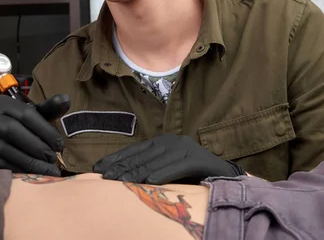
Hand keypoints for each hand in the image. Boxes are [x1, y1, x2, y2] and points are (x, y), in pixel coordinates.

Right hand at [0, 93, 70, 175]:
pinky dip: (11, 169)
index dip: (45, 131)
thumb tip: (67, 99)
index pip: (27, 115)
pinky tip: (25, 175)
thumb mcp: (28, 112)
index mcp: (4, 102)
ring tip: (44, 171)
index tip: (60, 146)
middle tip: (53, 161)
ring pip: (2, 148)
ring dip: (26, 162)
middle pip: (13, 131)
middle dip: (36, 147)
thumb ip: (47, 109)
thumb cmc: (11, 120)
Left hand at [93, 133, 244, 184]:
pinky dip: (162, 174)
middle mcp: (172, 141)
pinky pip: (177, 167)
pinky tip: (150, 182)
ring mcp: (185, 148)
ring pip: (156, 161)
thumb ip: (149, 168)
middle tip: (104, 176)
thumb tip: (121, 178)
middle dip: (121, 166)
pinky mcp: (197, 158)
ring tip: (120, 180)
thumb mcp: (167, 169)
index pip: (134, 150)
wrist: (225, 175)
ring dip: (136, 172)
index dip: (116, 159)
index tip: (98, 168)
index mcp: (163, 142)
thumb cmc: (192, 176)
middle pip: (142, 155)